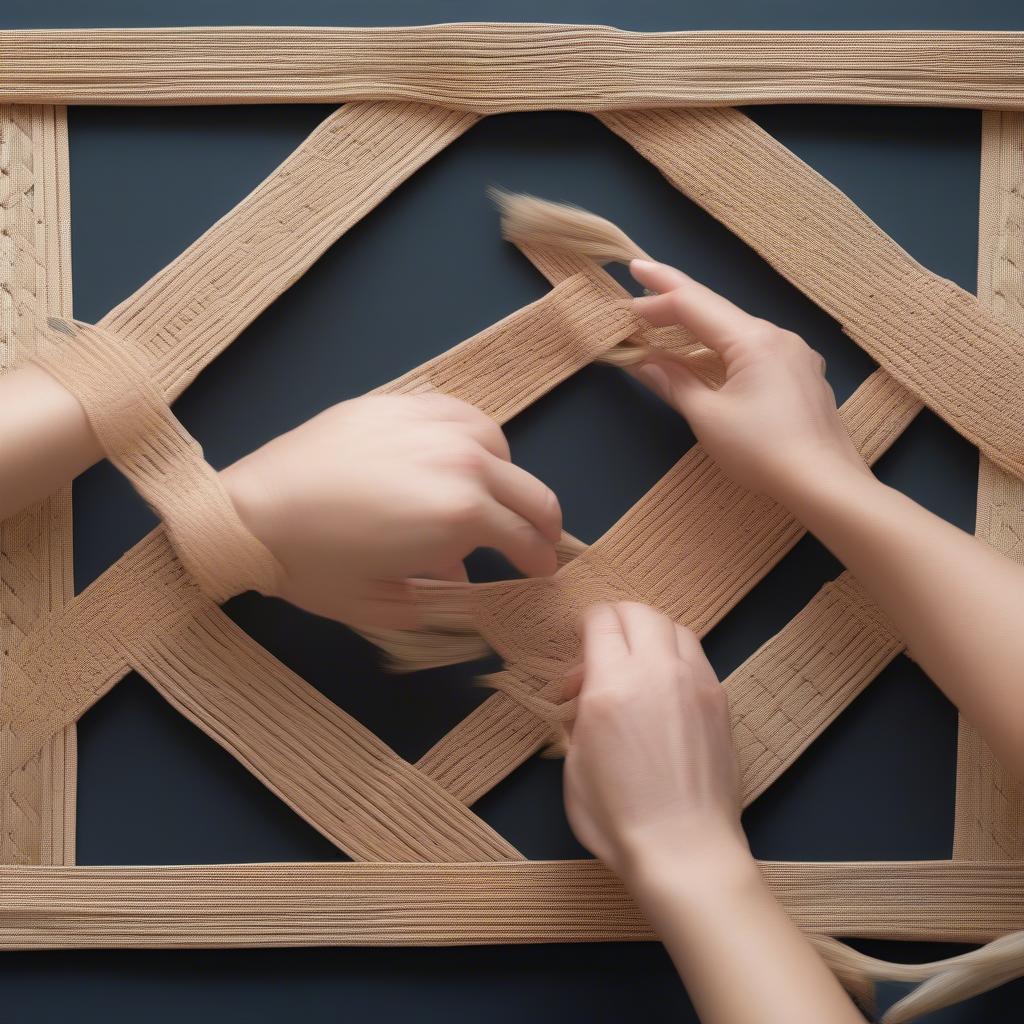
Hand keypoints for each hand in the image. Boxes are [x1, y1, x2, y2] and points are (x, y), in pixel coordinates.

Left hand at [223, 393, 560, 628]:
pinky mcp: (403, 404)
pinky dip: (475, 438)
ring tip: (492, 497)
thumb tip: (463, 579)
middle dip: (543, 524)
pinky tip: (460, 453)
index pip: (525, 539)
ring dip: (507, 479)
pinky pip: (462, 415)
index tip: (539, 571)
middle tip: (540, 541)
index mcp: (461, 517)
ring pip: (502, 447)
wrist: (251, 511)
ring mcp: (433, 426)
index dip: (538, 561)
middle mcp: (460, 463)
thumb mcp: (385, 603)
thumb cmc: (313, 566)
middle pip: (531, 492)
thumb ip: (441, 598)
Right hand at [563, 602, 748, 882]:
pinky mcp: (720, 701)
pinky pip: (697, 657)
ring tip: (638, 665)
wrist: (685, 851)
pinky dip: (676, 657)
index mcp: (612, 686)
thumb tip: (584, 699)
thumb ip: (578, 717)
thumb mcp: (573, 766)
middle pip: (640, 612)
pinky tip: (665, 689)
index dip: (586, 624)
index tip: (580, 644)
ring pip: (674, 627)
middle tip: (604, 649)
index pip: (602, 620)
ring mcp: (696, 683)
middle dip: (617, 619)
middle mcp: (657, 672)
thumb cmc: (617, 819)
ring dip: (651, 633)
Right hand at [630, 260, 869, 503]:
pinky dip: (725, 349)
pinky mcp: (803, 377)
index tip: (629, 284)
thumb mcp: (708, 417)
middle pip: (717, 310)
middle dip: (676, 299)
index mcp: (754, 339)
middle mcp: (778, 337)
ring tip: (667, 324)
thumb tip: (643, 362)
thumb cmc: (762, 451)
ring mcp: (796, 355)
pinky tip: (711, 359)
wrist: (825, 483)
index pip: (695, 304)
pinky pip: (756, 351)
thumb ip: (673, 383)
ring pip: (737, 331)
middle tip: (641, 281)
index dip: (658, 295)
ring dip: (700, 327)